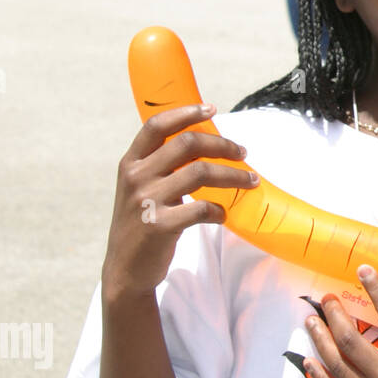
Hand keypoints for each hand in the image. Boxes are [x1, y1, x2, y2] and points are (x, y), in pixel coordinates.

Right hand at [101, 104, 257, 301]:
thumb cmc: (142, 223)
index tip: (211, 108)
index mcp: (130, 163)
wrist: (125, 269)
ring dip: (234, 176)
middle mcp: (135, 177)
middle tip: (243, 152)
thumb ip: (162, 166)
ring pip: (200, 173)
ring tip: (251, 182)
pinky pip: (201, 209)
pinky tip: (224, 215)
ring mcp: (145, 201)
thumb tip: (206, 144)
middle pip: (186, 144)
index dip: (185, 112)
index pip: (155, 125)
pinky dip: (219, 210)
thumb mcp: (141, 188)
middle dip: (222, 145)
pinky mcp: (159, 226)